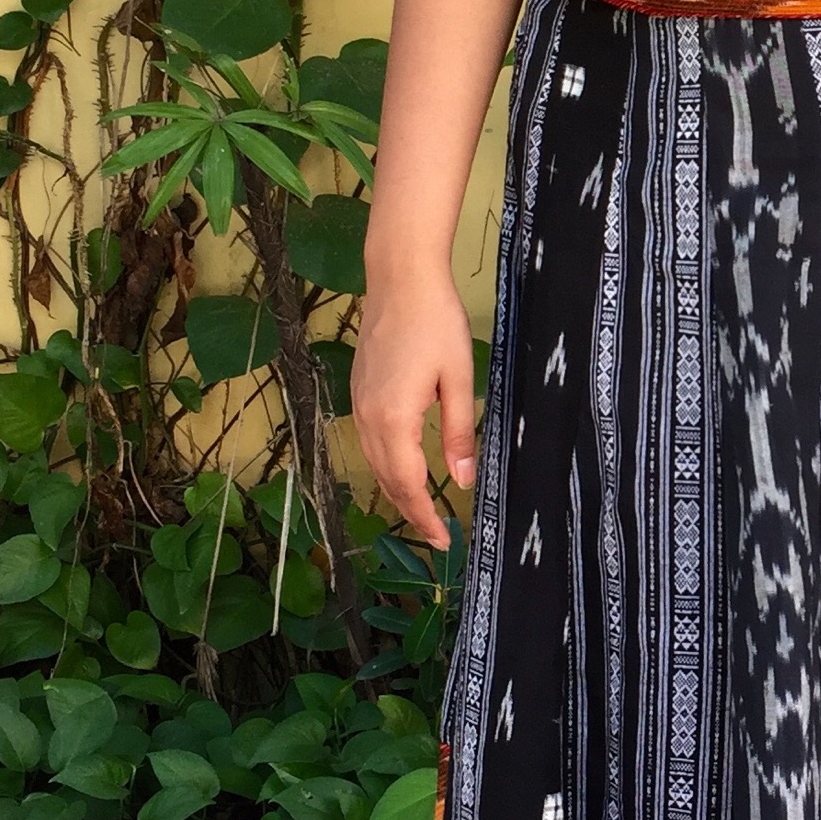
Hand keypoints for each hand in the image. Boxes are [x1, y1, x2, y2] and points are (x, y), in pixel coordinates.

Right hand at [350, 271, 477, 547]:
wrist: (400, 279)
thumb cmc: (436, 323)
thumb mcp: (458, 379)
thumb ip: (458, 433)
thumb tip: (462, 481)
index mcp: (394, 419)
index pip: (408, 484)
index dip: (424, 517)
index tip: (443, 540)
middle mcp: (368, 417)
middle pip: (386, 479)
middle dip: (410, 510)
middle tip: (437, 535)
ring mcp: (358, 404)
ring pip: (375, 462)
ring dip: (396, 489)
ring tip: (422, 510)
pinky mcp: (358, 391)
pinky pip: (370, 441)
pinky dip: (386, 464)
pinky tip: (404, 468)